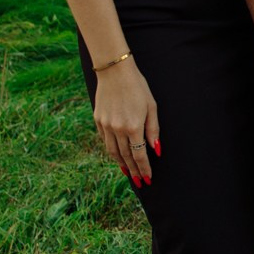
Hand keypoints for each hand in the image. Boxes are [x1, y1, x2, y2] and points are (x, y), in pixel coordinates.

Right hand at [93, 60, 159, 184]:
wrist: (114, 71)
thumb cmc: (138, 87)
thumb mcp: (151, 106)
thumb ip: (153, 130)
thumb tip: (156, 150)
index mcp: (133, 126)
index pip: (139, 155)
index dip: (144, 168)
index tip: (148, 179)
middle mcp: (118, 129)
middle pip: (126, 156)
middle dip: (134, 171)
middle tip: (139, 182)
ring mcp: (106, 125)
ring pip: (113, 151)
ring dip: (121, 164)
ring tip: (128, 173)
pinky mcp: (98, 120)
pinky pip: (105, 141)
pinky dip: (112, 151)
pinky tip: (117, 156)